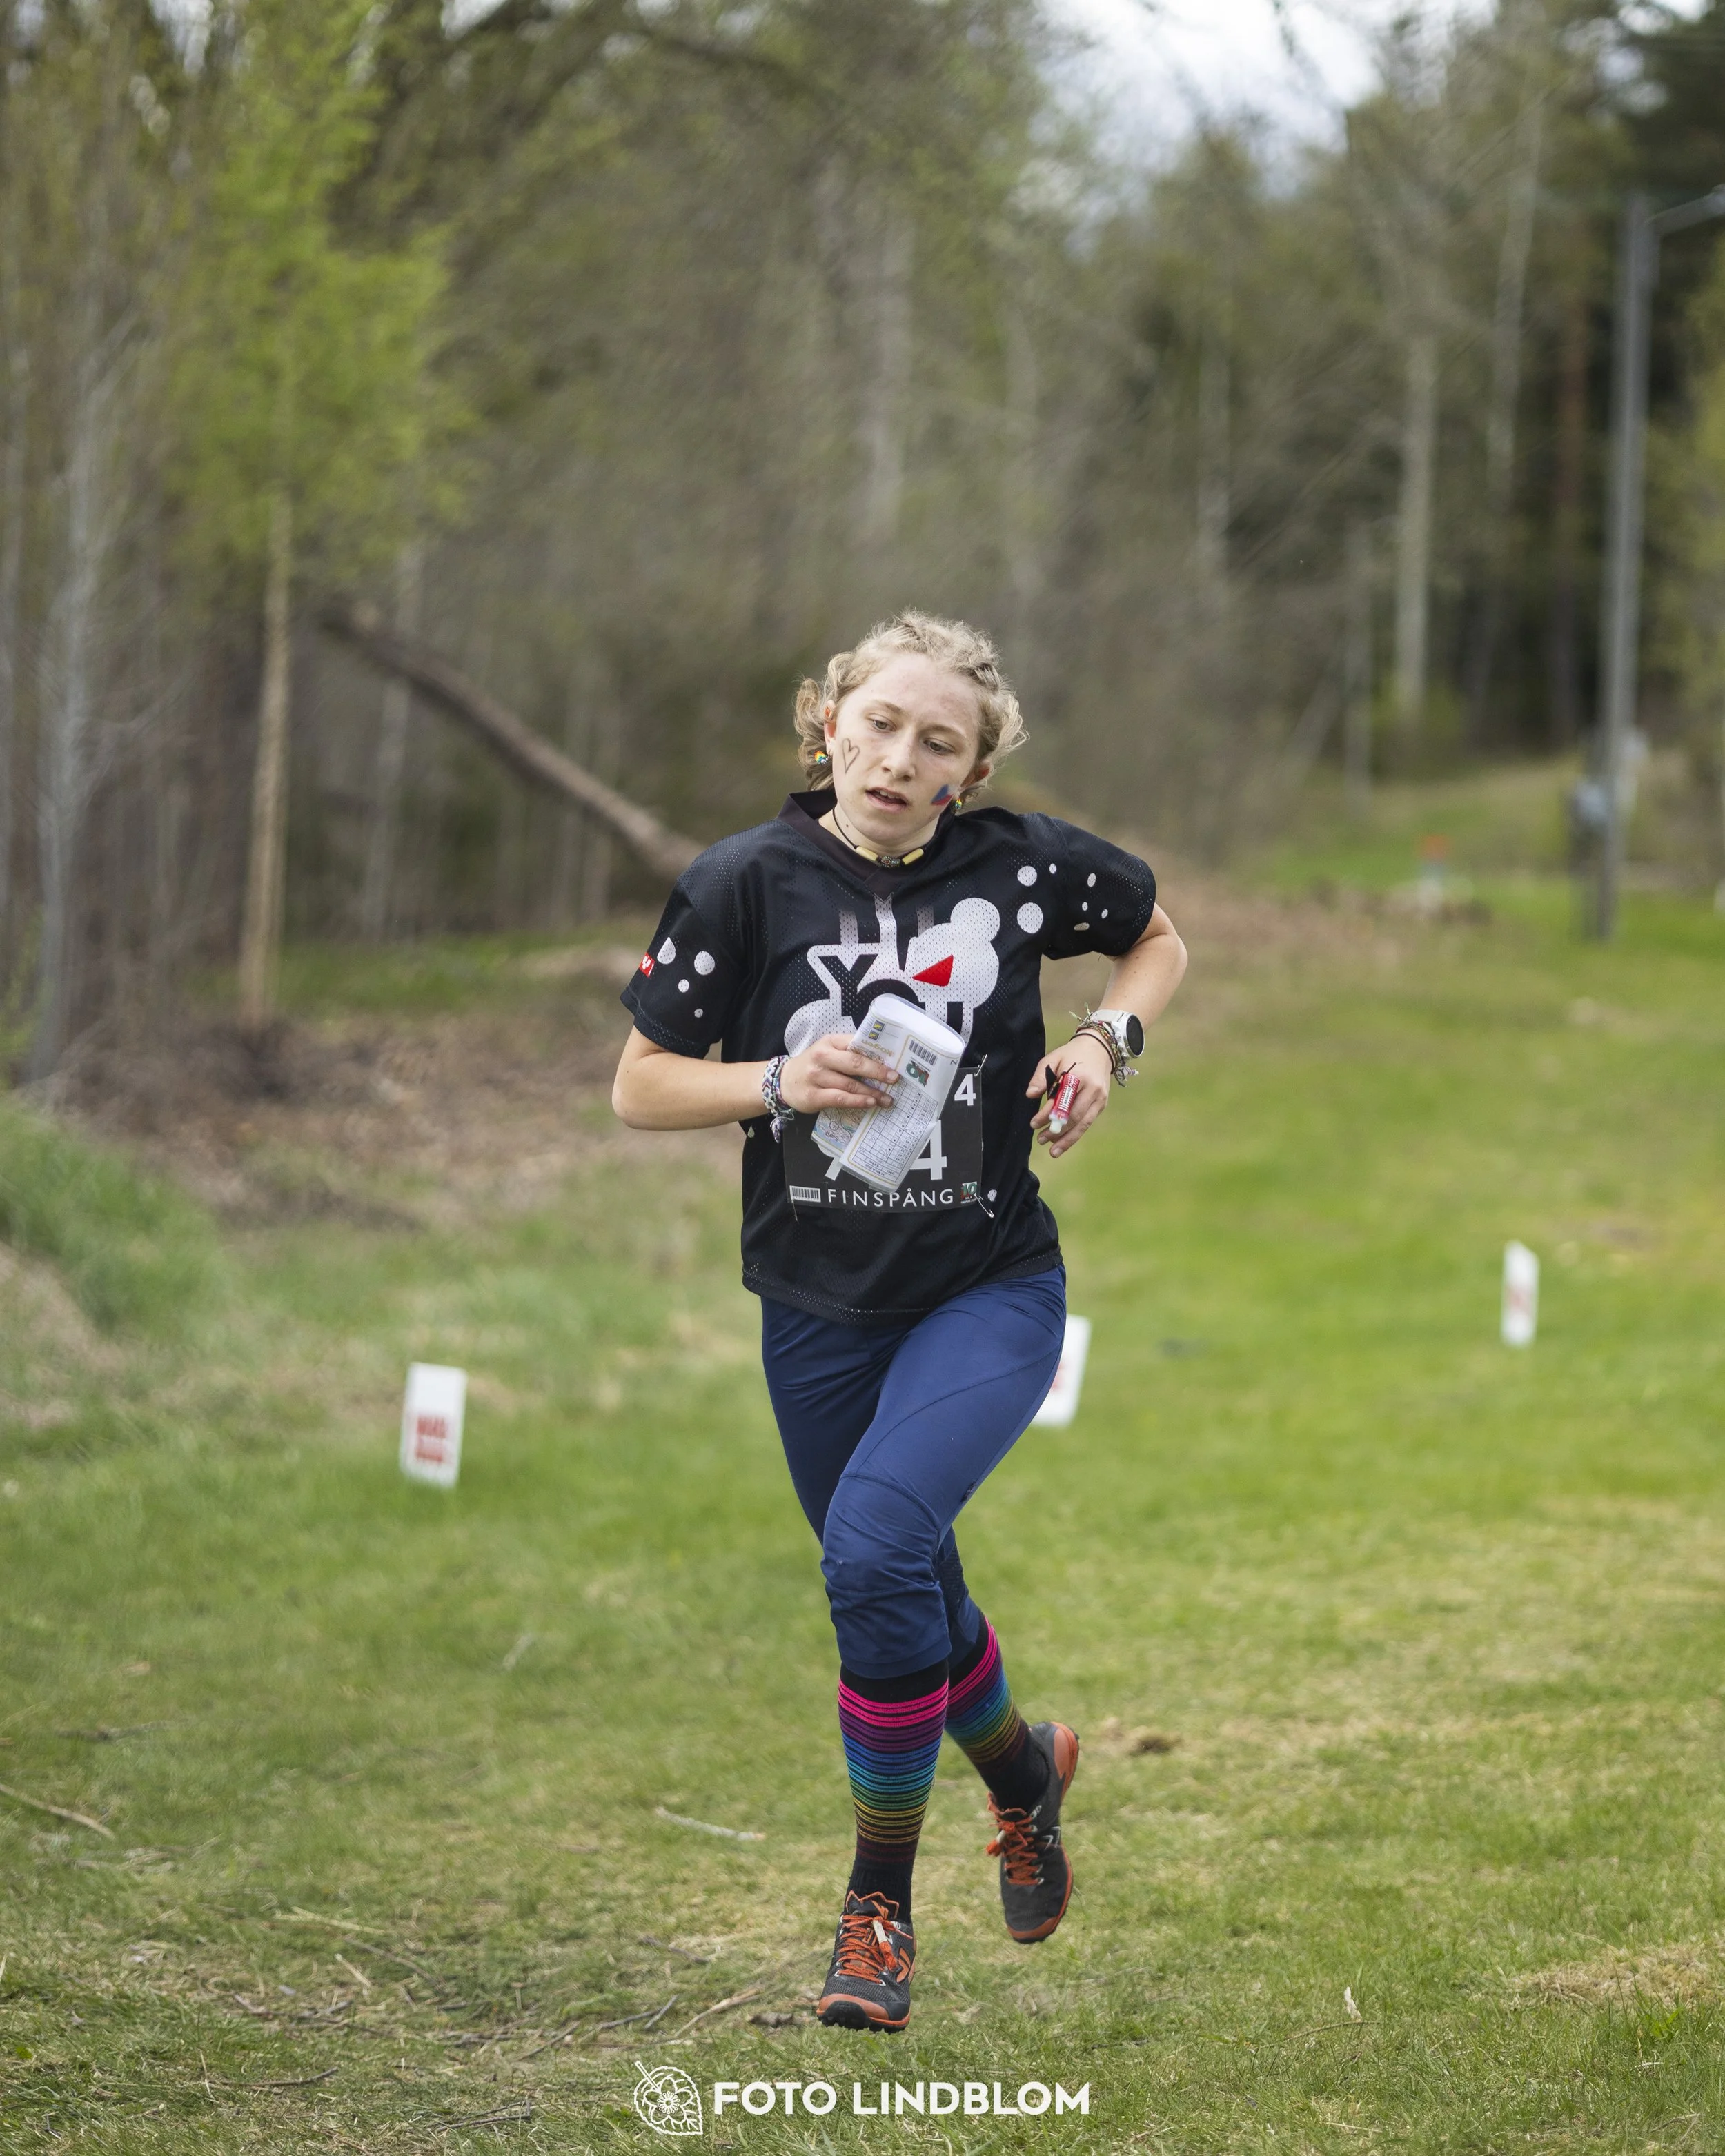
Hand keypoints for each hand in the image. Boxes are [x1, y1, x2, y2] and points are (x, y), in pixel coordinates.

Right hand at [779, 1032, 898, 1113]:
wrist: (784, 1081)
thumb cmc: (814, 1065)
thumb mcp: (828, 1051)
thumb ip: (849, 1052)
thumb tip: (881, 1060)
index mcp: (829, 1042)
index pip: (856, 1044)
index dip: (876, 1053)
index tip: (894, 1060)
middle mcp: (822, 1057)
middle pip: (855, 1063)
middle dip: (877, 1071)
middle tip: (894, 1079)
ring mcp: (816, 1077)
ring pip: (849, 1084)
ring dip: (871, 1092)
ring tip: (886, 1098)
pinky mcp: (814, 1096)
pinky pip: (840, 1098)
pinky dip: (857, 1101)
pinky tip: (870, 1103)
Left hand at [1025, 1032, 1113, 1157]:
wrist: (1099, 1050)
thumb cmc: (1072, 1055)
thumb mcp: (1053, 1058)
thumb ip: (1040, 1077)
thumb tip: (1030, 1095)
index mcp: (1079, 1077)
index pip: (1061, 1102)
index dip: (1046, 1116)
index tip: (1033, 1124)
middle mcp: (1093, 1090)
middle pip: (1074, 1117)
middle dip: (1056, 1131)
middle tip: (1040, 1140)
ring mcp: (1100, 1099)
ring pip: (1083, 1124)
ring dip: (1067, 1140)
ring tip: (1053, 1151)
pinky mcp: (1102, 1105)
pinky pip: (1087, 1123)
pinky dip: (1076, 1134)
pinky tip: (1064, 1142)